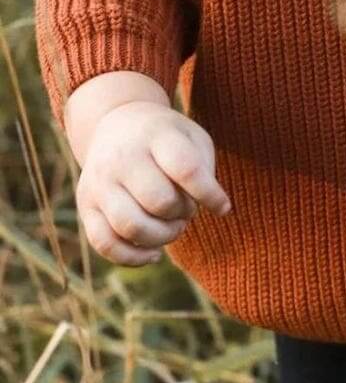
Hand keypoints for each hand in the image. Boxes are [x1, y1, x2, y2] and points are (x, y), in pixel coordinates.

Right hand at [75, 100, 230, 266]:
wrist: (118, 125)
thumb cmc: (167, 138)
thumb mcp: (193, 138)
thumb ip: (204, 171)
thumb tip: (218, 210)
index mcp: (155, 134)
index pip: (186, 169)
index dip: (210, 195)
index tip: (224, 208)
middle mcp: (121, 157)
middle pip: (159, 202)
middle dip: (184, 213)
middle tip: (188, 209)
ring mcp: (99, 183)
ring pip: (131, 227)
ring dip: (163, 237)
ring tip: (174, 226)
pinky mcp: (85, 206)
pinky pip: (105, 244)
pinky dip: (133, 257)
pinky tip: (154, 253)